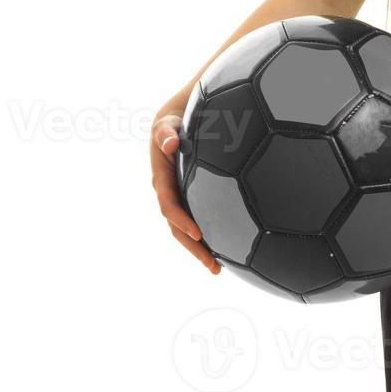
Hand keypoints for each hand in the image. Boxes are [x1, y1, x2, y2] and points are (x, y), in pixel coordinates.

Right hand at [151, 112, 219, 273]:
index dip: (181, 220)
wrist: (174, 123)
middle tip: (213, 266)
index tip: (198, 233)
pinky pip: (198, 219)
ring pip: (187, 229)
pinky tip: (228, 248)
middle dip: (193, 247)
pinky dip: (209, 235)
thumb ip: (165, 133)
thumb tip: (171, 143)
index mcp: (162, 179)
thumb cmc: (172, 122)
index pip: (169, 204)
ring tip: (219, 268)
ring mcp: (180, 197)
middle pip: (177, 227)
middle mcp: (169, 193)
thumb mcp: (166, 123)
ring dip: (200, 249)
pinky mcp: (191, 198)